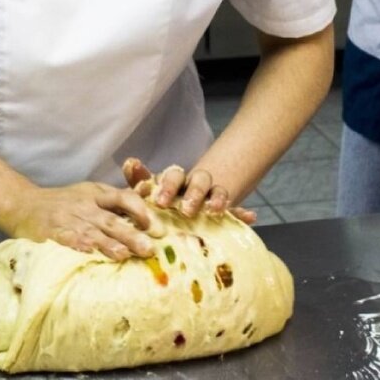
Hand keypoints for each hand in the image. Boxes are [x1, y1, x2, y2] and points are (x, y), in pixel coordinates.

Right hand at [5, 181, 165, 261]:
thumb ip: (115, 199)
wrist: (25, 204)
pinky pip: (69, 240)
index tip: (156, 227)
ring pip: (94, 232)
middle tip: (150, 248)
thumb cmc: (64, 202)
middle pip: (112, 219)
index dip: (140, 211)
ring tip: (126, 255)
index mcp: (97, 193)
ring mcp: (70, 219)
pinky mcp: (54, 233)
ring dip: (110, 244)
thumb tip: (148, 199)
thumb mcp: (90, 193)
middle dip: (132, 233)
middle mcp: (86, 205)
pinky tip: (91, 255)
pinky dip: (81, 247)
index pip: (123, 198)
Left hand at [122, 157, 255, 223]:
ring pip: (217, 191)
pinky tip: (250, 217)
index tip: (159, 202)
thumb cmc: (162, 204)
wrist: (183, 217)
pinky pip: (236, 212)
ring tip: (214, 211)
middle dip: (193, 193)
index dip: (168, 186)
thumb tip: (129, 161)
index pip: (174, 176)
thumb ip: (139, 181)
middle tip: (185, 210)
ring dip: (217, 199)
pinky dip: (242, 214)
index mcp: (175, 182)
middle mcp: (194, 186)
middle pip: (198, 180)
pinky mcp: (225, 213)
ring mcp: (210, 198)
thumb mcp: (147, 196)